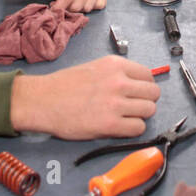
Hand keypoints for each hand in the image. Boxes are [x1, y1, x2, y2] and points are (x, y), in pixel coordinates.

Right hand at [10, 56, 159, 138]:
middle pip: (153, 93)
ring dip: (140, 115)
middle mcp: (119, 82)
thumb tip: (138, 85)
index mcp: (115, 65)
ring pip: (149, 110)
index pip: (148, 75)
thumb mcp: (95, 68)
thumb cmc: (64, 86)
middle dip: (146, 101)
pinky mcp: (110, 125)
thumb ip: (117, 74)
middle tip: (134, 107)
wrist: (43, 101)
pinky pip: (138, 128)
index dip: (144, 86)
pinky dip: (133, 129)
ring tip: (126, 117)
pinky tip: (121, 127)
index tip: (138, 93)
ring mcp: (115, 103)